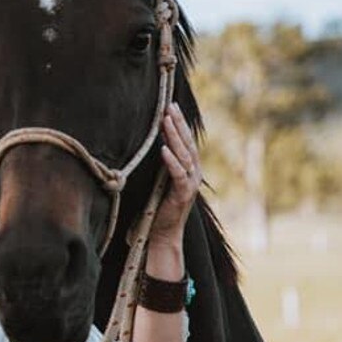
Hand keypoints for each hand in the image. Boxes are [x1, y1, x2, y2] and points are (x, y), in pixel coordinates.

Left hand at [152, 103, 202, 245]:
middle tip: (169, 106)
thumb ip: (160, 166)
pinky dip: (171, 161)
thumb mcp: (158, 181)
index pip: (185, 141)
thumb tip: (149, 145)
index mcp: (188, 169)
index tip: (170, 106)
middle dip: (178, 124)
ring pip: (184, 155)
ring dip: (174, 137)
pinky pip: (178, 175)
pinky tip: (163, 149)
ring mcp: (190, 184)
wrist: (162, 234)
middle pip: (187, 143)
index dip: (179, 124)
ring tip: (166, 121)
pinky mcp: (183, 195)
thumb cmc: (157, 208)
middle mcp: (193, 174)